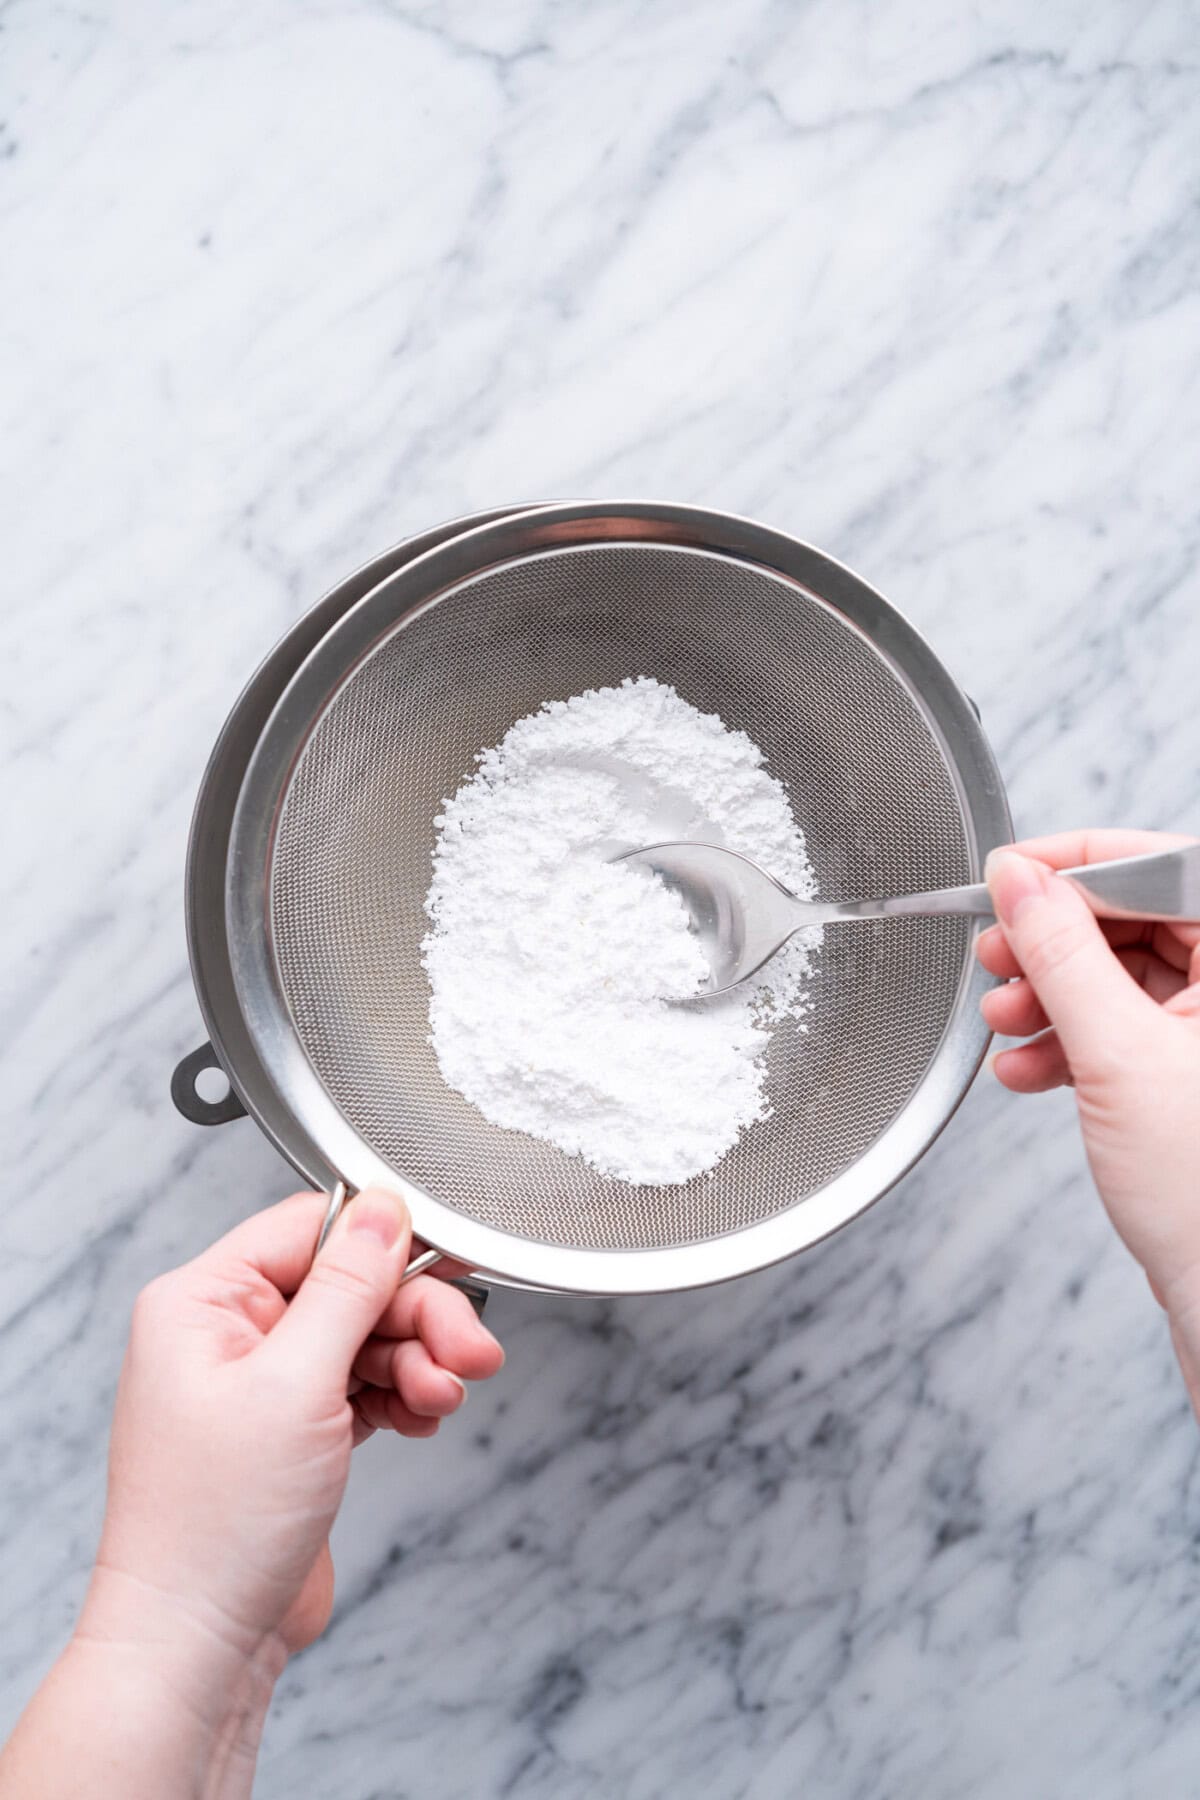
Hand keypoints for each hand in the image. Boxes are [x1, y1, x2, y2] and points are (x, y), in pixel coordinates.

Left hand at [0, 1189, 503, 1798]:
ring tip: (443, 1400)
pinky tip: (423, 1419)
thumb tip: (381, 1208)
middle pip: (350, 1287)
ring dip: (418, 1363)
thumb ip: (348, 1288)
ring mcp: (262, 1385)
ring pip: (366, 1337)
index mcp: (202, 1302)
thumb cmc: (215, 1527)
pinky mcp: (295, 1431)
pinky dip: (402, 1397)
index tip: (448, 1259)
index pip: (310, 1229)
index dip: (384, 1242)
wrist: (198, 1645)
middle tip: (471, 1353)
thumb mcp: (295, 1384)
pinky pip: (364, 1384)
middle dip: (418, 1318)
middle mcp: (228, 1334)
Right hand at [978, 829, 1199, 1336]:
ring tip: (1004, 1021)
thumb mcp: (1116, 1054)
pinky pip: (1118, 1029)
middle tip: (997, 954)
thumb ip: (1060, 954)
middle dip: (1052, 940)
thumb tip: (1020, 880)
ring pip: (1118, 976)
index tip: (1009, 873)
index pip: (1163, 868)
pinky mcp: (1186, 1076)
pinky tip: (1026, 1067)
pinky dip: (1066, 1042)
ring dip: (1049, 995)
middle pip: (1135, 919)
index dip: (1076, 864)